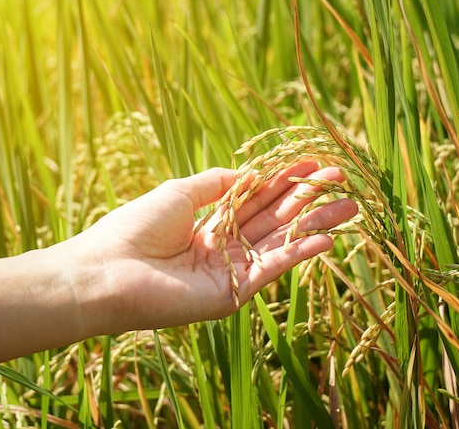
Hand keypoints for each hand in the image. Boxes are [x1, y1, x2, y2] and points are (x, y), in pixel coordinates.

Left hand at [55, 162, 357, 333]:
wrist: (109, 270)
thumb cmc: (136, 226)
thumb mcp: (180, 192)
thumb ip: (218, 183)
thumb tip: (253, 172)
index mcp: (208, 223)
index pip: (255, 199)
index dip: (284, 181)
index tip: (313, 165)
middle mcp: (223, 247)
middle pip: (273, 219)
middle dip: (307, 199)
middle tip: (342, 180)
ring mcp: (230, 272)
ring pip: (279, 242)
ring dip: (313, 224)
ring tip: (349, 206)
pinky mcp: (232, 294)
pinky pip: (271, 270)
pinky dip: (298, 254)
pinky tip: (326, 238)